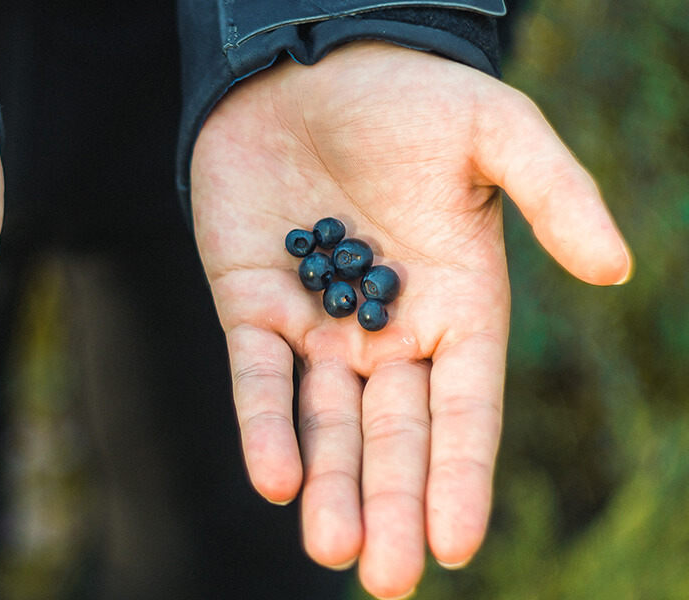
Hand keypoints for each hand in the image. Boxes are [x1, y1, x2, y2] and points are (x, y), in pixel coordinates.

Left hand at [191, 42, 629, 597]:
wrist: (306, 65)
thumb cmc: (409, 94)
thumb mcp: (495, 132)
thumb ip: (555, 194)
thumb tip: (617, 268)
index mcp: (459, 306)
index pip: (465, 408)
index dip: (460, 475)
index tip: (453, 543)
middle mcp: (390, 331)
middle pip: (395, 435)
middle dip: (393, 504)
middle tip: (387, 579)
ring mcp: (318, 324)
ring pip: (326, 424)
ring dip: (330, 485)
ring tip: (333, 548)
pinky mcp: (253, 306)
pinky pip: (257, 378)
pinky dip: (263, 426)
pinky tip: (273, 479)